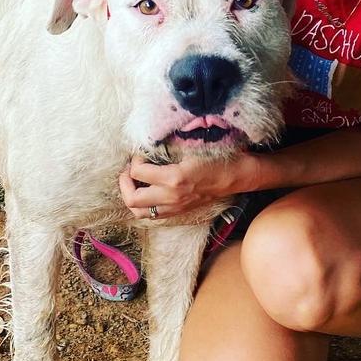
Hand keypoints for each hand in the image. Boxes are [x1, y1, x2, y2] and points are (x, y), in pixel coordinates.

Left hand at [119, 152, 254, 219]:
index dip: (135, 160)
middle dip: (124, 183)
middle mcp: (171, 197)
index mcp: (174, 179)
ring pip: (139, 213)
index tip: (141, 153)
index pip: (138, 172)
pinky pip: (153, 215)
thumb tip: (146, 146)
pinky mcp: (179, 212)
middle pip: (132, 199)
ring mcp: (175, 207)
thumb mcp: (189, 147)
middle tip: (128, 170)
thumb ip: (166, 148)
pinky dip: (144, 205)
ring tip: (134, 183)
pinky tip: (148, 191)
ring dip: (132, 197)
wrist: (236, 176)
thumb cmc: (216, 158)